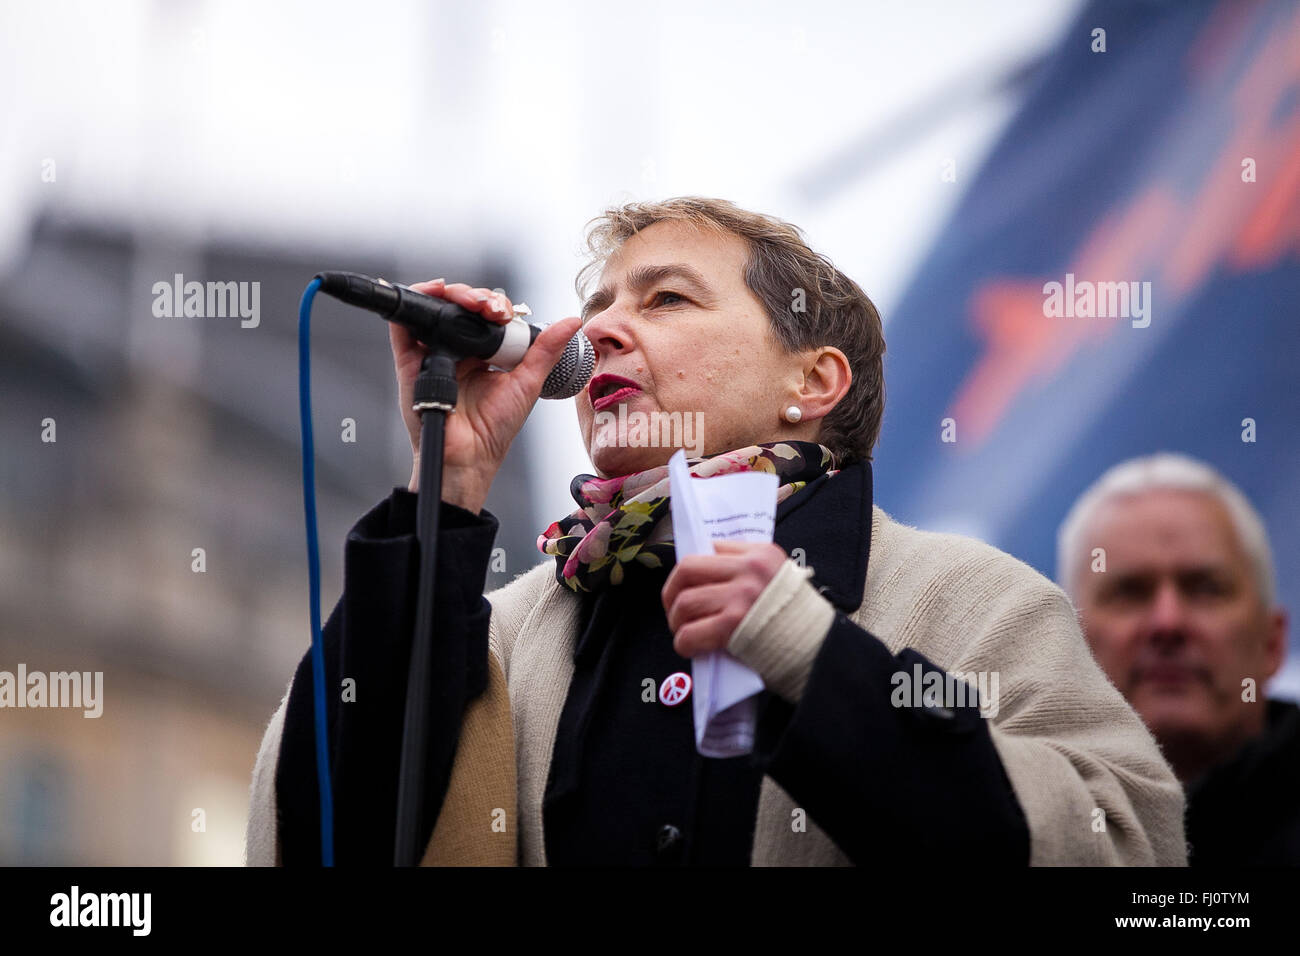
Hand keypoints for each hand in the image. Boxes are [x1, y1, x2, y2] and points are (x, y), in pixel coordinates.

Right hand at [390, 279, 582, 511]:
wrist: (469, 455)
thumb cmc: (495, 429)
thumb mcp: (527, 382)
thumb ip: (546, 350)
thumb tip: (571, 323)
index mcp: (484, 354)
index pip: (486, 315)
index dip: (495, 305)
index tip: (505, 312)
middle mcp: (457, 351)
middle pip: (460, 307)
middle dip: (476, 297)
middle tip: (489, 308)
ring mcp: (432, 354)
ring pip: (436, 309)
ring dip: (450, 294)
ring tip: (469, 301)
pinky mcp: (410, 363)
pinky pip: (404, 328)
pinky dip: (413, 303)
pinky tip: (432, 292)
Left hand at [660, 541, 788, 656]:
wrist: (820, 650)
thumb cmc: (798, 620)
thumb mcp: (779, 578)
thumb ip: (747, 571)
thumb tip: (706, 579)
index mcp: (761, 553)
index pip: (712, 547)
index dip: (694, 569)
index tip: (691, 585)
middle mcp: (749, 570)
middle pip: (688, 569)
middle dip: (672, 591)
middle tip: (674, 608)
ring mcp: (740, 597)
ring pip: (685, 602)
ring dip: (677, 621)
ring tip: (684, 630)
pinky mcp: (733, 626)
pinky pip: (690, 632)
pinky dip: (684, 643)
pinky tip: (691, 648)